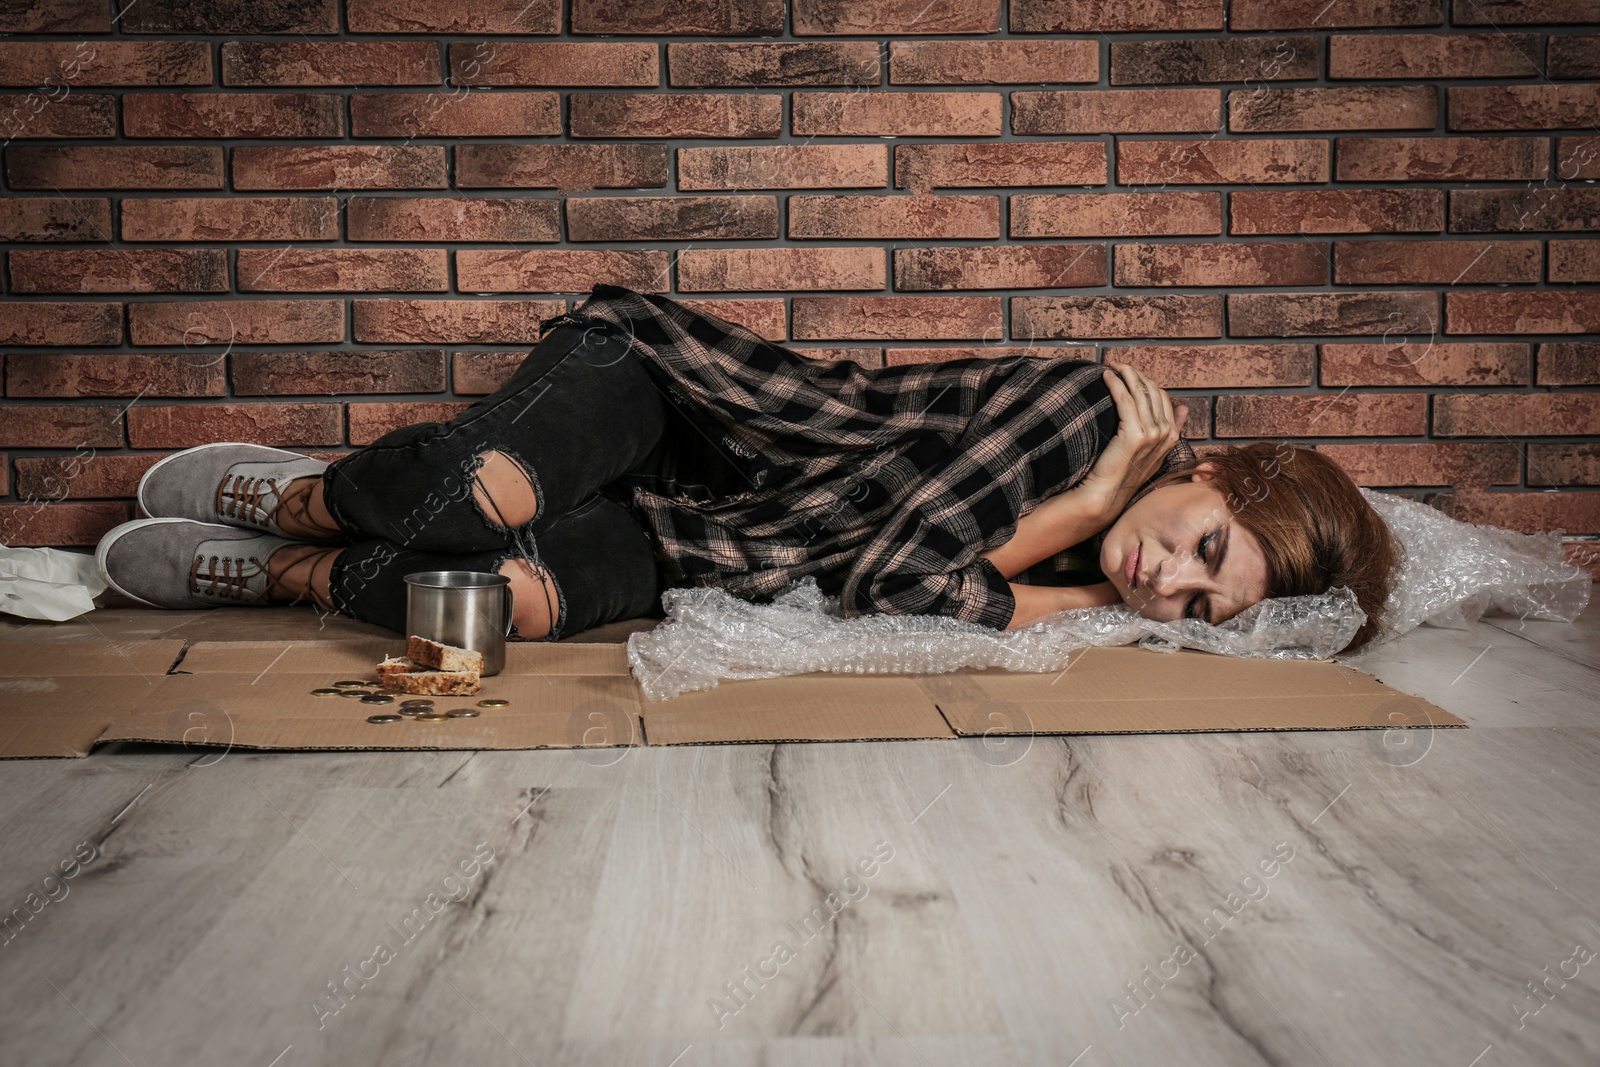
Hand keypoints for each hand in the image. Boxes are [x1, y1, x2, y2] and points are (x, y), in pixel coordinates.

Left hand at [1076, 362, 1189, 517]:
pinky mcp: (1134, 434)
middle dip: (1136, 374)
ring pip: (1140, 391)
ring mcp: (1152, 434)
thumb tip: (1184, 408)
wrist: (1107, 494)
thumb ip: (1171, 429)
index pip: (1162, 397)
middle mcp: (1165, 433)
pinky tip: (1106, 376)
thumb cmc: (1124, 473)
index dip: (1146, 381)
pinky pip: (1125, 399)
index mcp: (1172, 436)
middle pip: (1152, 391)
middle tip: (1119, 365)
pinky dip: (1116, 384)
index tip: (1130, 373)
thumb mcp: (1153, 451)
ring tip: (1112, 366)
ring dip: (1126, 374)